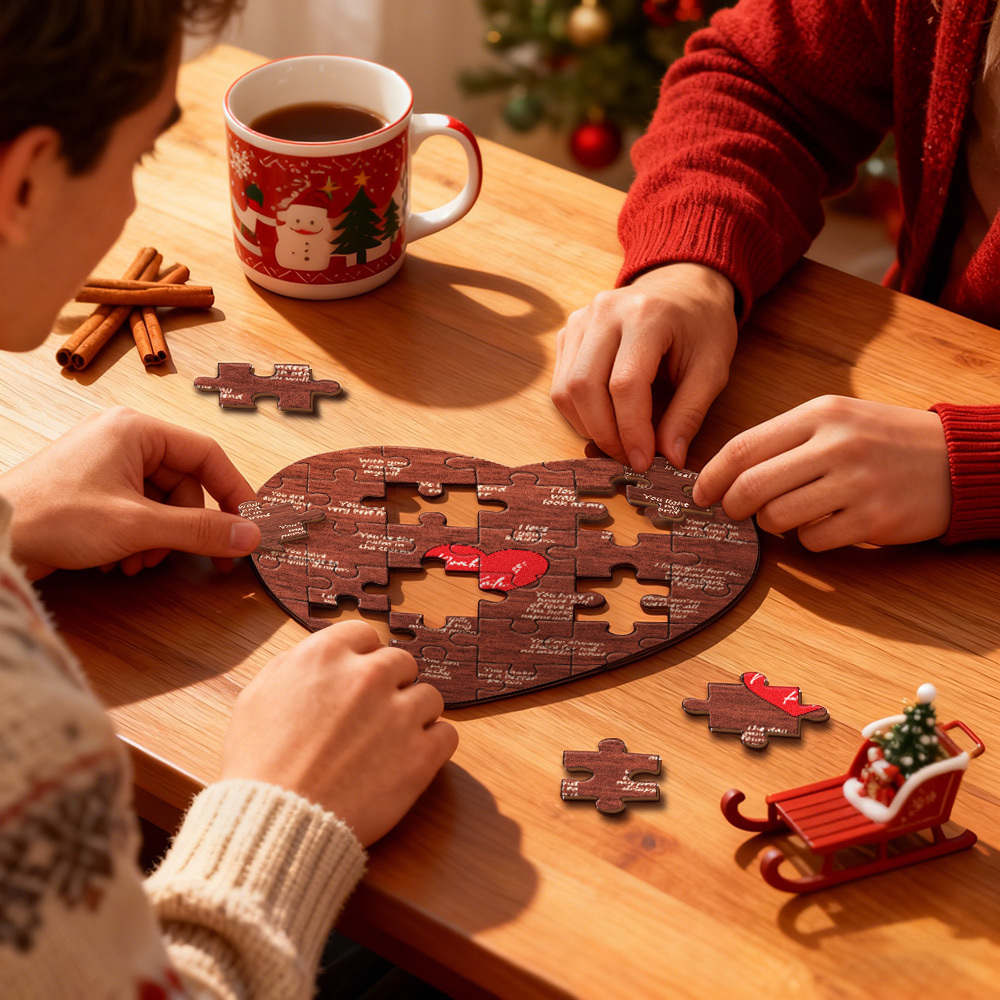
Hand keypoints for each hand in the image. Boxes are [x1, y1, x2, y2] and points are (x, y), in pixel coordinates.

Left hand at [0, 406, 260, 579]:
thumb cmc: (52, 517)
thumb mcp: (137, 526)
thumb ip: (199, 530)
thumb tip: (250, 536)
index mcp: (136, 430)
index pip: (207, 454)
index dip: (233, 491)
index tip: (250, 525)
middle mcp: (123, 439)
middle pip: (184, 484)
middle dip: (182, 527)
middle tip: (185, 559)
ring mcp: (106, 464)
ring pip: (162, 503)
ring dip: (158, 539)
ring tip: (135, 562)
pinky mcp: (93, 488)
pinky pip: (138, 511)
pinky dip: (137, 539)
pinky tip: (119, 560)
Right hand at [220, 621, 458, 845]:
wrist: (278, 822)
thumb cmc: (259, 765)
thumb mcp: (257, 696)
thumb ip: (294, 666)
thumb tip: (319, 657)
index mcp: (327, 656)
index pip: (364, 636)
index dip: (360, 659)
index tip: (356, 680)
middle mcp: (368, 676)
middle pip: (401, 663)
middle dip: (389, 686)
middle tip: (372, 716)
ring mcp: (399, 714)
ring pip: (429, 696)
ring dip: (413, 714)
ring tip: (389, 742)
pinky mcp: (421, 754)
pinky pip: (447, 734)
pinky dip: (433, 745)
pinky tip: (411, 758)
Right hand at [550, 262, 736, 470]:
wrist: (684, 284)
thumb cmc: (702, 325)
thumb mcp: (712, 369)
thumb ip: (689, 414)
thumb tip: (669, 459)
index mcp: (646, 316)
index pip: (625, 384)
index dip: (631, 430)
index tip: (644, 461)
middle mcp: (605, 312)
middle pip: (584, 387)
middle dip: (604, 433)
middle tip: (628, 457)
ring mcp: (580, 319)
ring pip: (565, 389)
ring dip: (587, 426)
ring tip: (617, 441)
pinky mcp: (568, 331)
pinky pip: (560, 383)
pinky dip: (578, 412)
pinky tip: (605, 420)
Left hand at [691, 396, 951, 548]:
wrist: (957, 459)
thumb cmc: (883, 440)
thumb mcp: (836, 419)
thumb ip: (784, 440)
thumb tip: (726, 473)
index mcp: (819, 414)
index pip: (743, 447)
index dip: (712, 476)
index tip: (700, 493)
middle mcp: (836, 444)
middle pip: (752, 486)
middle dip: (733, 506)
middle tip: (736, 512)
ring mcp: (856, 483)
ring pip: (777, 517)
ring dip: (773, 524)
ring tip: (790, 514)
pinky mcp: (873, 519)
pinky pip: (812, 541)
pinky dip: (809, 539)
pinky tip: (826, 525)